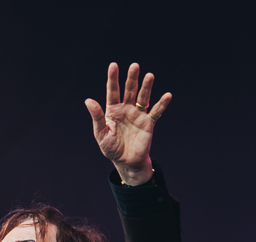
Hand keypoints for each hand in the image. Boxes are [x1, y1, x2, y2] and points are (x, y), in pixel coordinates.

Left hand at [85, 62, 169, 184]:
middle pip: (130, 90)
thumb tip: (88, 100)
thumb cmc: (111, 148)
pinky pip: (156, 112)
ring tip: (149, 76)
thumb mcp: (101, 133)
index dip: (113, 78)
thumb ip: (97, 117)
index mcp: (113, 110)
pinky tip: (167, 96)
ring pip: (143, 97)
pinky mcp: (148, 123)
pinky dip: (162, 104)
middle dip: (132, 78)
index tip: (113, 65)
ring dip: (146, 87)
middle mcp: (126, 109)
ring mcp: (138, 114)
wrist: (126, 162)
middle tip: (134, 66)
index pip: (112, 91)